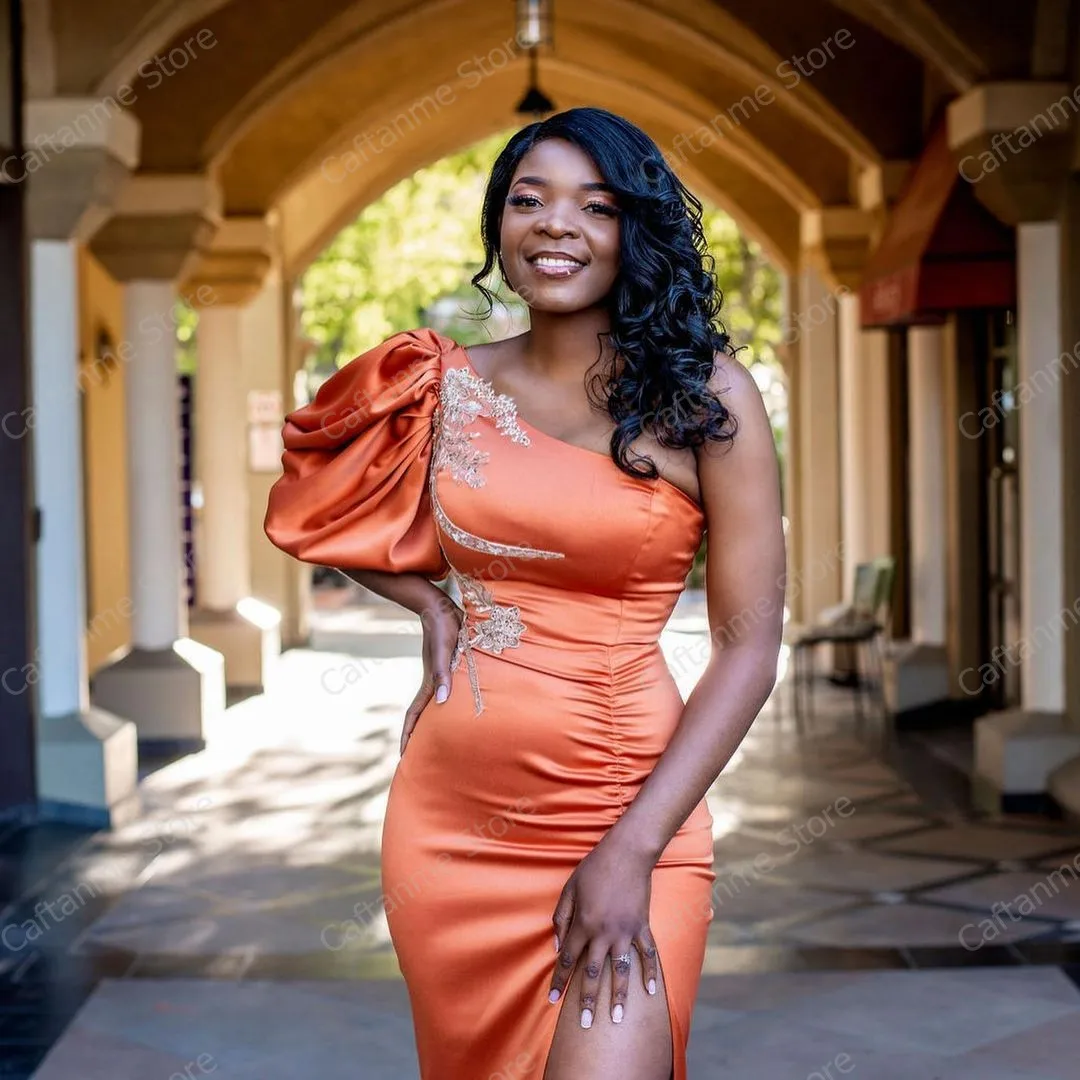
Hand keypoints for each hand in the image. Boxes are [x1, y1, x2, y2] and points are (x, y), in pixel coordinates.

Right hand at [401, 591, 462, 754]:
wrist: (439, 606)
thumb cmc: (444, 626)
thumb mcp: (445, 650)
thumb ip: (444, 674)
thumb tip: (442, 702)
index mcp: (430, 682)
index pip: (415, 714)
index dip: (409, 735)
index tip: (403, 756)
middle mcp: (432, 680)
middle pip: (420, 713)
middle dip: (416, 734)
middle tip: (416, 756)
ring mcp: (437, 673)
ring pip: (431, 703)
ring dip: (428, 720)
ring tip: (432, 736)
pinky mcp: (445, 664)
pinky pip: (442, 690)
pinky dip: (442, 703)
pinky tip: (449, 706)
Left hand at [548, 835, 659, 1027]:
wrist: (627, 853)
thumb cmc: (594, 868)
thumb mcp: (569, 889)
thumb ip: (561, 919)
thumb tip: (557, 946)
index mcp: (583, 924)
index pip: (567, 960)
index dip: (559, 980)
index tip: (553, 1000)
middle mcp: (603, 933)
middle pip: (593, 973)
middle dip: (587, 1000)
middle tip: (585, 1024)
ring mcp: (625, 932)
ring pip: (621, 970)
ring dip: (619, 996)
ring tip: (618, 1019)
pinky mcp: (642, 926)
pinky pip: (648, 953)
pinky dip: (650, 972)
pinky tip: (651, 991)